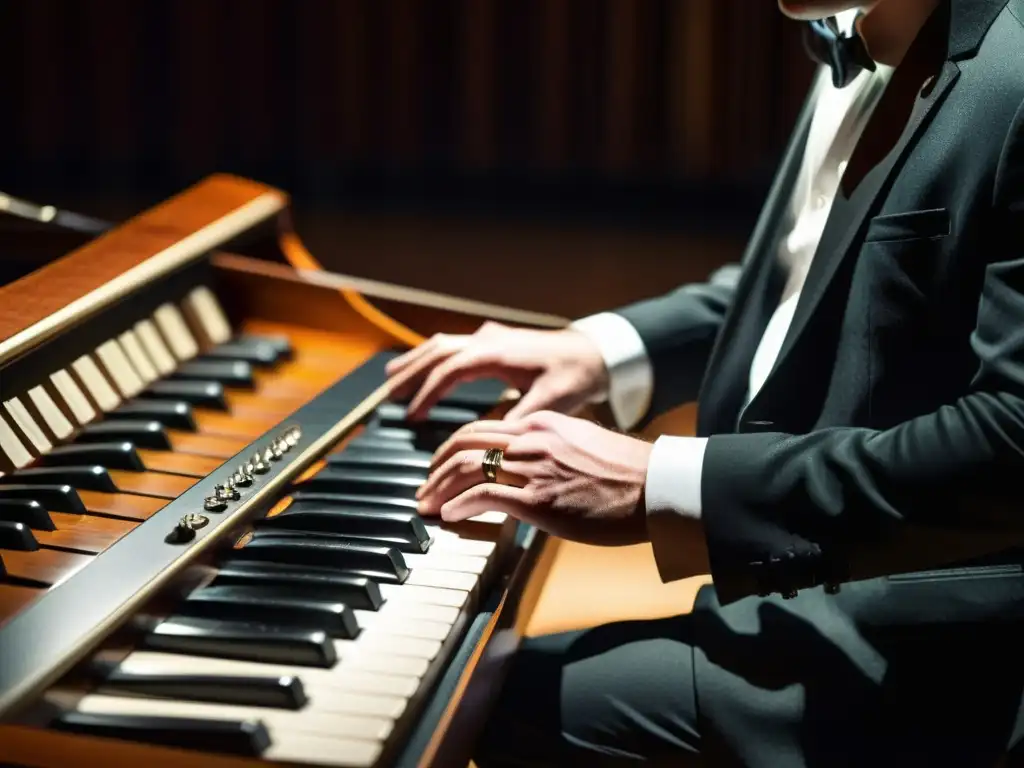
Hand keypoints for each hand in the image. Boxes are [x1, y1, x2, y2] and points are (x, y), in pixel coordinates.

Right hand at [384, 321, 608, 420]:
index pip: (450, 370)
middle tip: (387, 394)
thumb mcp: (550, 401)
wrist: (594, 352)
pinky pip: (454, 347)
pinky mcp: (495, 342)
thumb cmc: (574, 375)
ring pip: (443, 345)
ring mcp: (490, 338)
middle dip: (410, 372)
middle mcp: (488, 340)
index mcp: (497, 353)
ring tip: (392, 379)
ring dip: (417, 361)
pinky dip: (434, 358)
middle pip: (437, 351)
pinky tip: (425, 369)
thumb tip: (490, 443)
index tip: (413, 417)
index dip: (427, 393)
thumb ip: (518, 419)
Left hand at [416, 410, 651, 545]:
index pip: (483, 429)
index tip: (443, 467)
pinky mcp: (540, 499)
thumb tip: (530, 471)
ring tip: (426, 503)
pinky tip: (449, 515)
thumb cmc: (627, 474)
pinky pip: (485, 495)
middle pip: (466, 441)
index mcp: (543, 423)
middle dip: (436, 464)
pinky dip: (459, 504)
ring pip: (468, 465)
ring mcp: (534, 468)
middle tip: (424, 485)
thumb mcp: (582, 445)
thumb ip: (551, 451)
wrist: (656, 486)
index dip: (455, 448)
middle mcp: (533, 439)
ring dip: (439, 486)